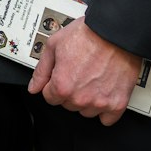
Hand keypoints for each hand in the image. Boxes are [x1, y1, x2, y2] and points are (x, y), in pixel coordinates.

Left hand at [27, 19, 142, 124]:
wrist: (115, 32)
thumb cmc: (88, 34)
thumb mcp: (54, 45)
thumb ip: (41, 70)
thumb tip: (34, 87)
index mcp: (62, 85)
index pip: (50, 97)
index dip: (54, 84)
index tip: (62, 75)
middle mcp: (80, 98)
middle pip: (68, 104)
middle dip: (70, 91)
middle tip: (79, 72)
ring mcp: (100, 102)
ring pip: (86, 111)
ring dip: (87, 100)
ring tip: (93, 78)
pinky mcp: (117, 104)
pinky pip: (107, 119)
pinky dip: (105, 108)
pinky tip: (104, 92)